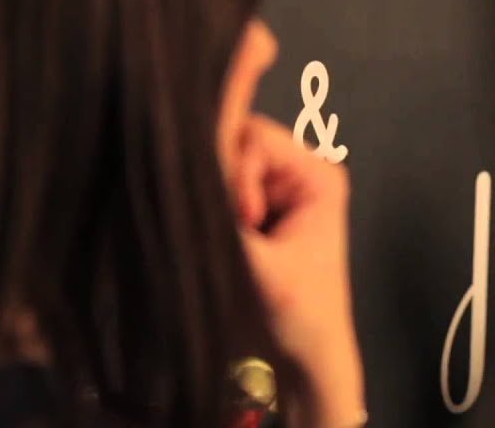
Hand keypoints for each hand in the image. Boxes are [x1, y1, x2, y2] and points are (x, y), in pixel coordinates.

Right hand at [228, 115, 364, 426]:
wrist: (306, 358)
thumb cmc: (297, 313)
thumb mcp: (258, 267)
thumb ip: (221, 220)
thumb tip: (177, 182)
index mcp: (316, 174)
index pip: (256, 135)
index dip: (235, 169)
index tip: (240, 218)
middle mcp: (298, 170)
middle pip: (235, 143)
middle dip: (218, 181)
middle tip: (221, 226)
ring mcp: (275, 188)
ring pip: (220, 166)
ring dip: (211, 197)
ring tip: (222, 238)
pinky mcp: (255, 207)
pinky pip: (217, 189)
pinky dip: (210, 210)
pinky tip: (219, 240)